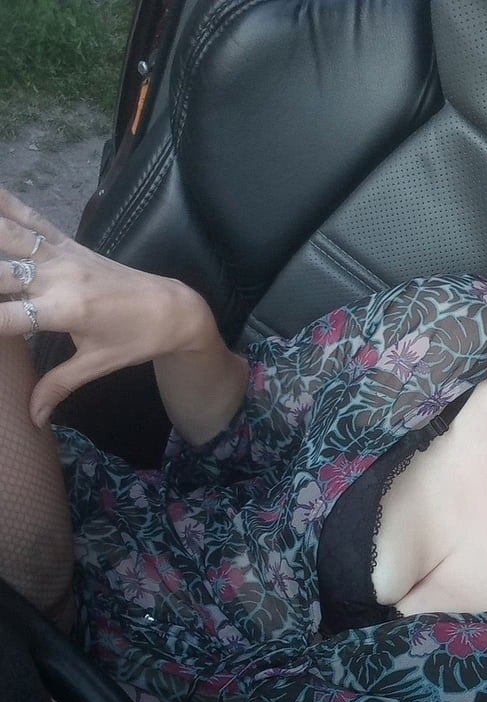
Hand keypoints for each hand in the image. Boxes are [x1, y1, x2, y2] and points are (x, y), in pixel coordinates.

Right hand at [0, 188, 221, 426]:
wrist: (173, 308)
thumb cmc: (136, 340)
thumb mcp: (97, 365)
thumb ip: (58, 388)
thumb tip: (33, 420)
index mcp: (65, 310)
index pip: (2, 317)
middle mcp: (58, 276)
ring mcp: (61, 254)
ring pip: (7, 234)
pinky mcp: (67, 242)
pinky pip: (30, 216)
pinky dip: (4, 199)